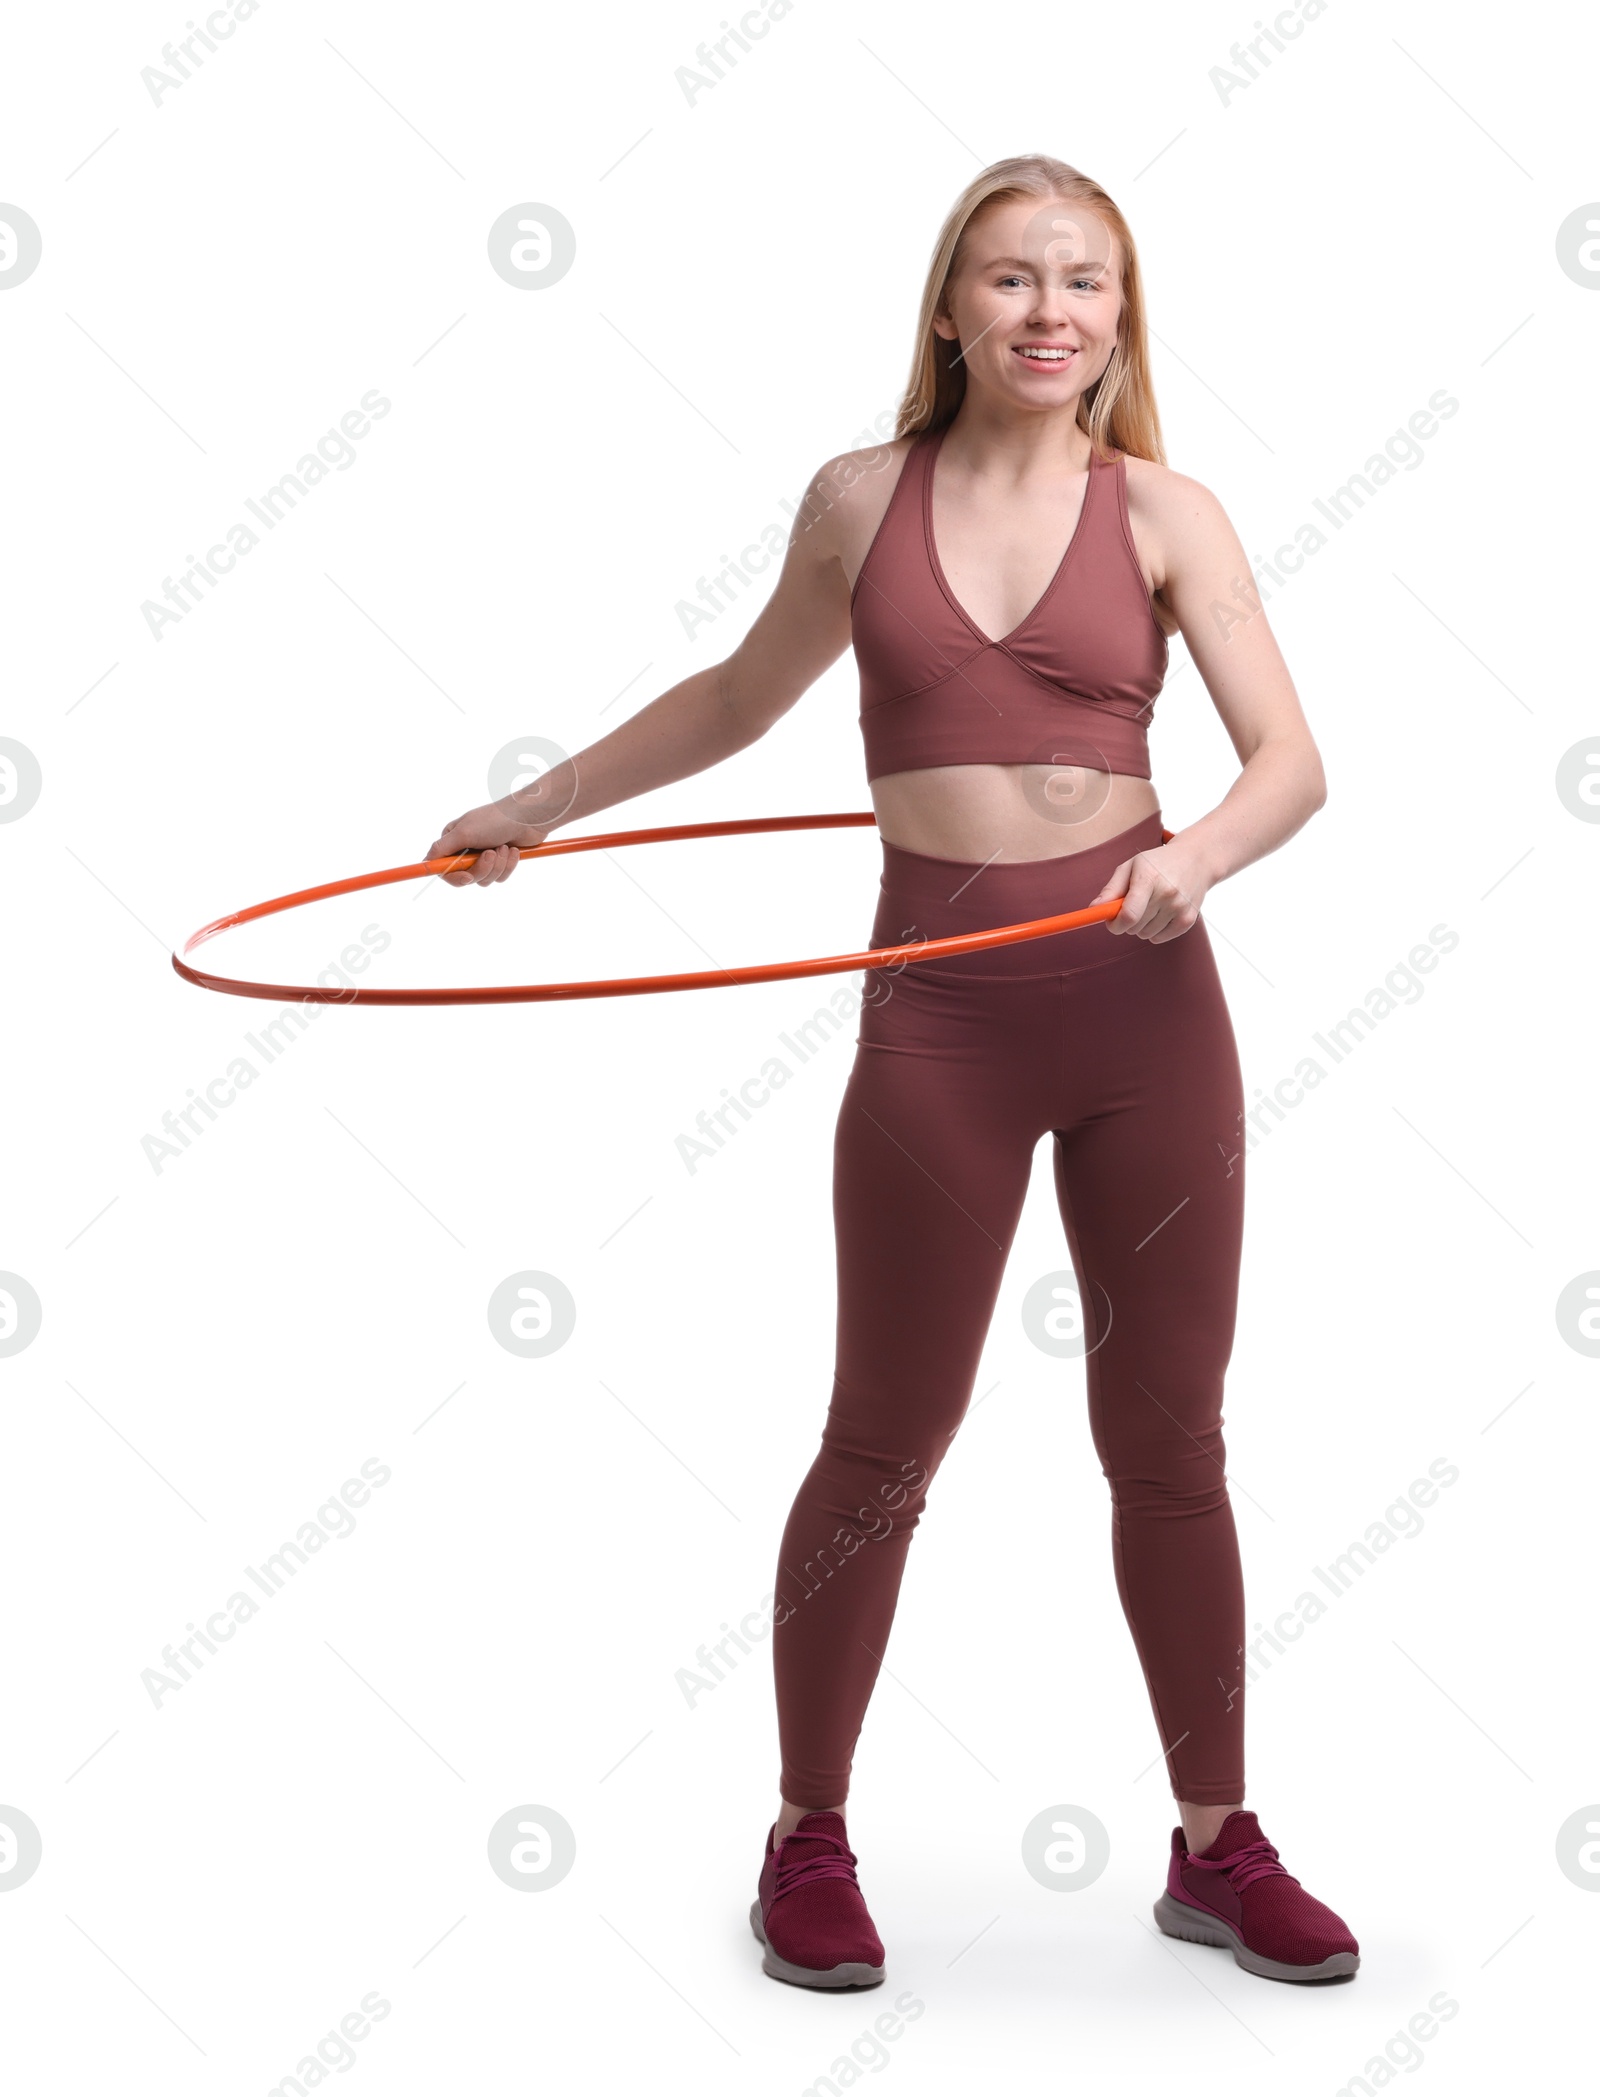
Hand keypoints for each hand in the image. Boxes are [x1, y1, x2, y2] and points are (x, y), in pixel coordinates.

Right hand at [424, 800, 548, 887]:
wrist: (529, 817)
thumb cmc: (495, 820)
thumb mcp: (464, 832)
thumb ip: (443, 848)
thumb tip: (425, 861)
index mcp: (453, 840)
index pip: (443, 867)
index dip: (454, 876)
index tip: (467, 877)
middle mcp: (466, 849)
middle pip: (466, 876)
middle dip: (482, 867)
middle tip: (491, 853)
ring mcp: (484, 856)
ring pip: (485, 879)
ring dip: (497, 865)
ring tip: (504, 847)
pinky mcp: (501, 862)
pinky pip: (500, 877)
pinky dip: (508, 865)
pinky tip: (513, 850)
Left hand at [1089, 839, 1210, 942]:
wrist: (1197, 860)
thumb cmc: (1158, 863)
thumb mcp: (1131, 867)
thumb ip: (1111, 889)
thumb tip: (1094, 910)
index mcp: (1149, 878)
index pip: (1128, 914)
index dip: (1115, 924)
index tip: (1111, 922)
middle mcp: (1167, 893)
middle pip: (1134, 926)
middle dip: (1126, 922)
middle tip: (1132, 906)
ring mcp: (1180, 907)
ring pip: (1146, 935)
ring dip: (1141, 926)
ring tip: (1150, 906)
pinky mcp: (1189, 919)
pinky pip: (1159, 939)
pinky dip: (1155, 932)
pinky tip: (1161, 913)